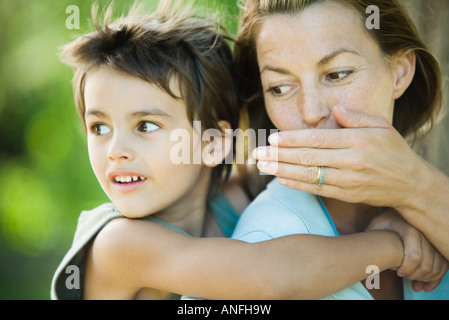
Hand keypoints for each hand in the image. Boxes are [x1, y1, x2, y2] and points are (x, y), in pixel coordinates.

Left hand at [253, 106, 427, 208]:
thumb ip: (356, 117)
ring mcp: (348, 180)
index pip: (317, 139)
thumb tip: (333, 109)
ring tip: (262, 167)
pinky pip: (317, 190)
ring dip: (282, 171)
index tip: (272, 139)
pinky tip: (281, 180)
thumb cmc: (393, 150)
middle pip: (308, 158)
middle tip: (257, 154)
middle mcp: (351, 161)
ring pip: (309, 175)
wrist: (409, 183)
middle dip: (279, 156)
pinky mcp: (346, 195)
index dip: (292, 140)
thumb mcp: (381, 126)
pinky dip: (297, 185)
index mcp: (357, 140)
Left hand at [367, 209, 448, 291]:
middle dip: (414, 276)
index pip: (414, 257)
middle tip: (403, 276)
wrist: (400, 210)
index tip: (397, 272)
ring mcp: (435, 239)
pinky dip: (435, 277)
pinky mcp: (439, 245)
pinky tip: (423, 283)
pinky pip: (444, 265)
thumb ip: (371, 237)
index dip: (406, 269)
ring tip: (412, 280)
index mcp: (410, 228)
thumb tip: (367, 255)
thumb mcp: (376, 225)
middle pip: (427, 265)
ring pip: (437, 267)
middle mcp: (426, 233)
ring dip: (425, 278)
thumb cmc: (384, 221)